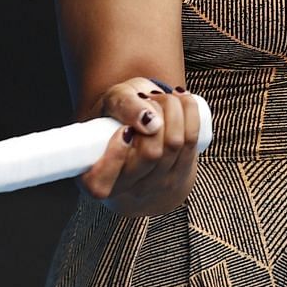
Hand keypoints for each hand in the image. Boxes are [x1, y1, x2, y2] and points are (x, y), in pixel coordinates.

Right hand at [79, 77, 204, 215]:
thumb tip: (150, 122)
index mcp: (95, 177)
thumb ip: (124, 106)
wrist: (142, 126)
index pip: (100, 184)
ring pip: (173, 144)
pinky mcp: (181, 175)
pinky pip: (191, 141)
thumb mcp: (113, 101)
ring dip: (172, 109)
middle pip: (150, 154)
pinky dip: (190, 113)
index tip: (124, 130)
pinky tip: (183, 100)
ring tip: (162, 98)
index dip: (114, 157)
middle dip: (154, 114)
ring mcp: (156, 186)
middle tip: (147, 98)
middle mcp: (126, 189)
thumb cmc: (119, 113)